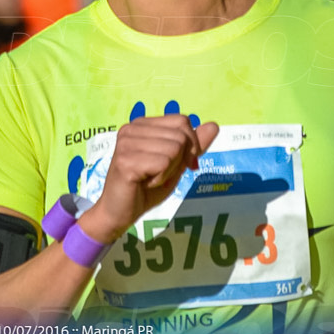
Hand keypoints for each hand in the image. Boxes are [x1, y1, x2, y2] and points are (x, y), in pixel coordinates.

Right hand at [79, 114, 218, 242]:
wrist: (119, 213)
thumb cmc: (146, 188)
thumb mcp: (176, 164)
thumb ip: (194, 146)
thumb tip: (214, 126)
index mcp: (142, 124)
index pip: (182, 120)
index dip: (190, 144)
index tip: (181, 164)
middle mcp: (132, 128)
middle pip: (180, 136)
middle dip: (178, 161)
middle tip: (157, 173)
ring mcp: (127, 143)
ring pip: (174, 149)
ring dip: (168, 171)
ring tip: (149, 178)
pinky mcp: (125, 160)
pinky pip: (163, 163)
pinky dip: (161, 178)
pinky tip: (144, 183)